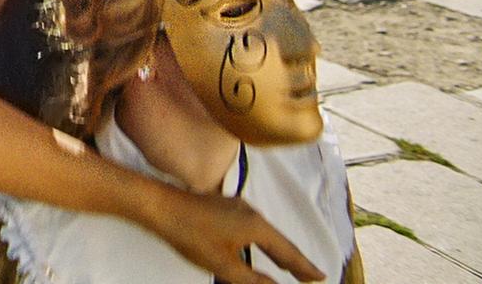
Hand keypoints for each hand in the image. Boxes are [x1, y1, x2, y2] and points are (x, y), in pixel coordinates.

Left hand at [149, 189, 322, 283]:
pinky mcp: (222, 207)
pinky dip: (261, 240)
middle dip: (294, 260)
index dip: (304, 267)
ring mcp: (236, 207)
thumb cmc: (190, 233)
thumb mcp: (224, 265)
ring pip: (265, 232)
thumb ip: (252, 279)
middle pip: (279, 240)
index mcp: (256, 226)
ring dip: (277, 250)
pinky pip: (251, 226)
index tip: (321, 277)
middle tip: (309, 276)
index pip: (287, 251)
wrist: (160, 206)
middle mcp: (251, 212)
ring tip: (288, 266)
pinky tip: (255, 246)